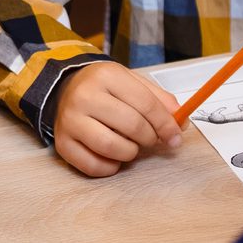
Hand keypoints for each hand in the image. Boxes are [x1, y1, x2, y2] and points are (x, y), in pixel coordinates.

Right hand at [53, 61, 181, 177]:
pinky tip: (112, 156)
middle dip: (150, 138)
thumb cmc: (103, 89)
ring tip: (130, 145)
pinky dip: (110, 167)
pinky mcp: (62, 143)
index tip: (175, 136)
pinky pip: (94, 166)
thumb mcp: (131, 82)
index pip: (146, 104)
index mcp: (106, 76)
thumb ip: (159, 100)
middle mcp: (85, 96)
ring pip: (112, 147)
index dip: (166, 124)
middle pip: (131, 126)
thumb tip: (180, 123)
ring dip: (130, 153)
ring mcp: (70, 120)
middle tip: (151, 139)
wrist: (65, 90)